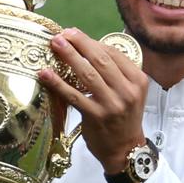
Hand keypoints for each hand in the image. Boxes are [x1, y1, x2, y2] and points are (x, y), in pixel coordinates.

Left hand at [39, 28, 147, 173]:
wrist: (126, 149)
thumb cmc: (125, 117)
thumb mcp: (130, 92)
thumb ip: (116, 72)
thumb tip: (88, 47)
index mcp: (137, 80)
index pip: (114, 53)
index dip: (92, 41)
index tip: (75, 33)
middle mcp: (127, 90)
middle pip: (101, 59)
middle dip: (80, 43)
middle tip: (63, 34)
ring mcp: (112, 104)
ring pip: (87, 74)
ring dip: (69, 56)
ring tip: (55, 44)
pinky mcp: (96, 117)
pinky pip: (74, 95)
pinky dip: (58, 83)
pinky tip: (46, 74)